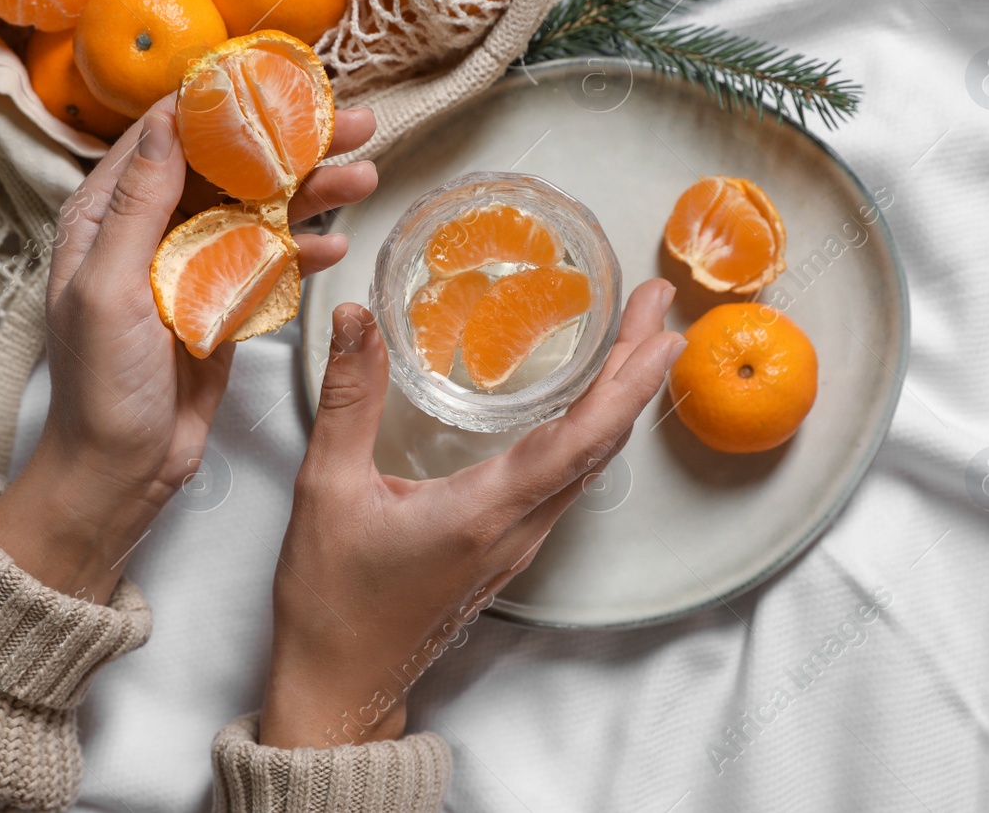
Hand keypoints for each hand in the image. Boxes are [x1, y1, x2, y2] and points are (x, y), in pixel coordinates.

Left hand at [0, 96, 377, 602]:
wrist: (120, 472)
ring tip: (366, 178)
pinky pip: (270, 265)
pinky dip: (303, 253)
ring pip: (259, 213)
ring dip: (312, 195)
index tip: (281, 77)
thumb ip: (137, 205)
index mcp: (106, 216)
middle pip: (229, 168)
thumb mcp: (108, 288)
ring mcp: (190, 269)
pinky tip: (336, 247)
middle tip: (355, 124)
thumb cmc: (99, 387)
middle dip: (292, 144)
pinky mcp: (222, 306)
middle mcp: (150, 232)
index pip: (170, 136)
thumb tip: (170, 121)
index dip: (225, 102)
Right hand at [259, 280, 685, 747]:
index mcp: (484, 512)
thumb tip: (354, 317)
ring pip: (588, 462)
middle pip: (599, 442)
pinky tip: (585, 405)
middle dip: (635, 369)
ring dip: (618, 398)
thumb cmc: (332, 600)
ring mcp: (517, 543)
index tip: (661, 330)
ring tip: (634, 339)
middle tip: (657, 304)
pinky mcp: (506, 548)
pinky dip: (589, 430)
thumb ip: (349, 398)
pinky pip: (566, 480)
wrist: (339, 685)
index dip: (627, 383)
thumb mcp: (327, 487)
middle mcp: (517, 529)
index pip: (580, 439)